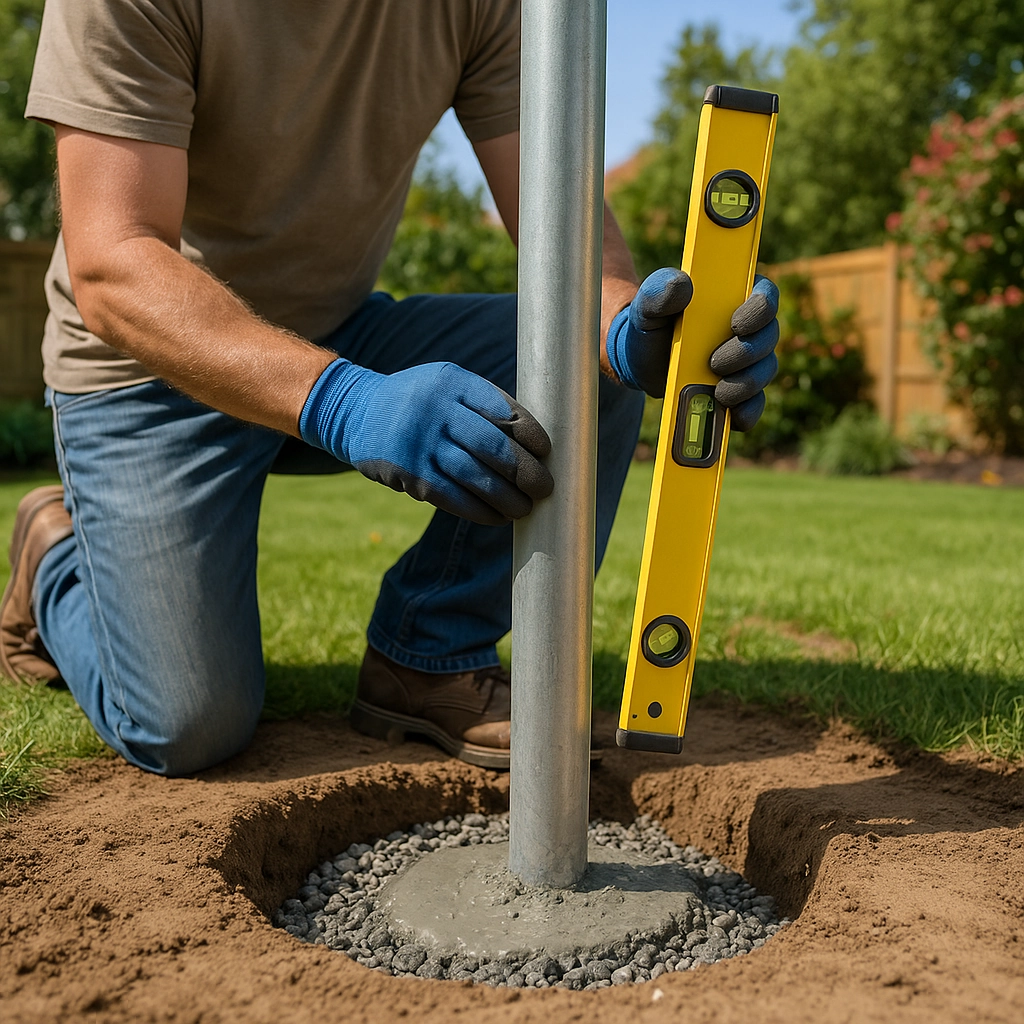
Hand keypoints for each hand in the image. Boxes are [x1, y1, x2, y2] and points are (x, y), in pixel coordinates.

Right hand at [299, 359, 553, 525]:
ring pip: (474, 476)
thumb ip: (483, 405)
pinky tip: (497, 517)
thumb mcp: (446, 385)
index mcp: (453, 382)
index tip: (546, 452)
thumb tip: (534, 444)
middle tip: (545, 487)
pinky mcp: (409, 473)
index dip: (530, 434)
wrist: (356, 411)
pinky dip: (479, 510)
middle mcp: (436, 410)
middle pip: (492, 445)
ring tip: (525, 508)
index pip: (502, 409)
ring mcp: (420, 443)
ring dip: (506, 497)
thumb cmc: (419, 401)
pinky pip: (452, 497)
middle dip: (524, 471)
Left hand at [607, 268, 779, 431]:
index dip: (760, 309)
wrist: (640, 361)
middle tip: (715, 363)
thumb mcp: (647, 306)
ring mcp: (747, 361)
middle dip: (746, 353)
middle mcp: (749, 329)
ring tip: (719, 392)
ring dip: (746, 384)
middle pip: (768, 337)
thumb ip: (658, 292)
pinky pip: (755, 403)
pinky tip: (733, 415)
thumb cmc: (650, 325)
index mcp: (734, 297)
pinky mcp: (739, 390)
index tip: (737, 324)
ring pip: (765, 371)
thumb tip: (681, 285)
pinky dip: (747, 411)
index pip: (765, 295)